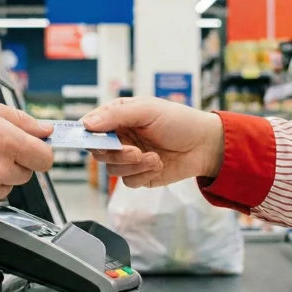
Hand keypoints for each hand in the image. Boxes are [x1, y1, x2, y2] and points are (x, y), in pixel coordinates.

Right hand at [82, 97, 222, 187]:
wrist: (205, 146)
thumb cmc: (179, 121)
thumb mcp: (146, 110)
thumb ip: (115, 116)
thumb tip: (87, 123)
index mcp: (118, 117)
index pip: (91, 127)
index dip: (87, 135)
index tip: (91, 141)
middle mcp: (120, 137)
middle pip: (99, 152)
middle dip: (116, 153)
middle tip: (134, 151)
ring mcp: (129, 158)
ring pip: (113, 169)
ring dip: (133, 165)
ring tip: (154, 157)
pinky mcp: (139, 176)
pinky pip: (128, 181)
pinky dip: (143, 175)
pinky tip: (158, 164)